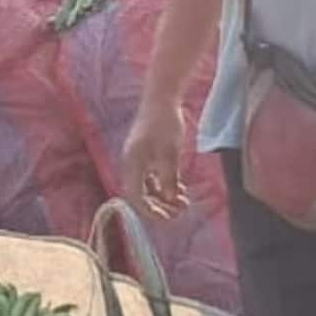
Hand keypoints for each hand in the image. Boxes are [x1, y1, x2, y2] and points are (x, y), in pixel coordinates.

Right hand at [121, 98, 189, 222]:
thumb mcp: (170, 153)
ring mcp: (138, 160)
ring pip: (147, 188)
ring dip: (163, 198)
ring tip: (184, 202)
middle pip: (140, 196)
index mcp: (133, 165)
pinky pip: (152, 178)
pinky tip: (180, 189)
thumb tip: (169, 200)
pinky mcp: (146, 155)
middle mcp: (132, 165)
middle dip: (159, 207)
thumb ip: (168, 178)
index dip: (151, 212)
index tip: (170, 217)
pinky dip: (164, 186)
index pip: (136, 198)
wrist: (161, 98)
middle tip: (180, 211)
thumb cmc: (165, 123)